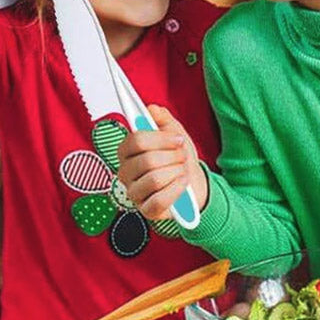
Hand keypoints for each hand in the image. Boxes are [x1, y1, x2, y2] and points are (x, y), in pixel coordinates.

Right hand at [117, 105, 208, 221]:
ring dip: (176, 172)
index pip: (135, 141)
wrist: (194, 183)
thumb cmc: (179, 157)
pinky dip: (177, 189)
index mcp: (127, 151)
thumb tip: (151, 108)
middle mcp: (125, 173)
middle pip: (146, 161)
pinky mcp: (146, 211)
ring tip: (182, 170)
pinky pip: (160, 199)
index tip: (177, 139)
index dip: (160, 139)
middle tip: (182, 156)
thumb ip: (162, 118)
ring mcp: (134, 193)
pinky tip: (182, 183)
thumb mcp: (174, 132)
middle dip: (172, 157)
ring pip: (154, 179)